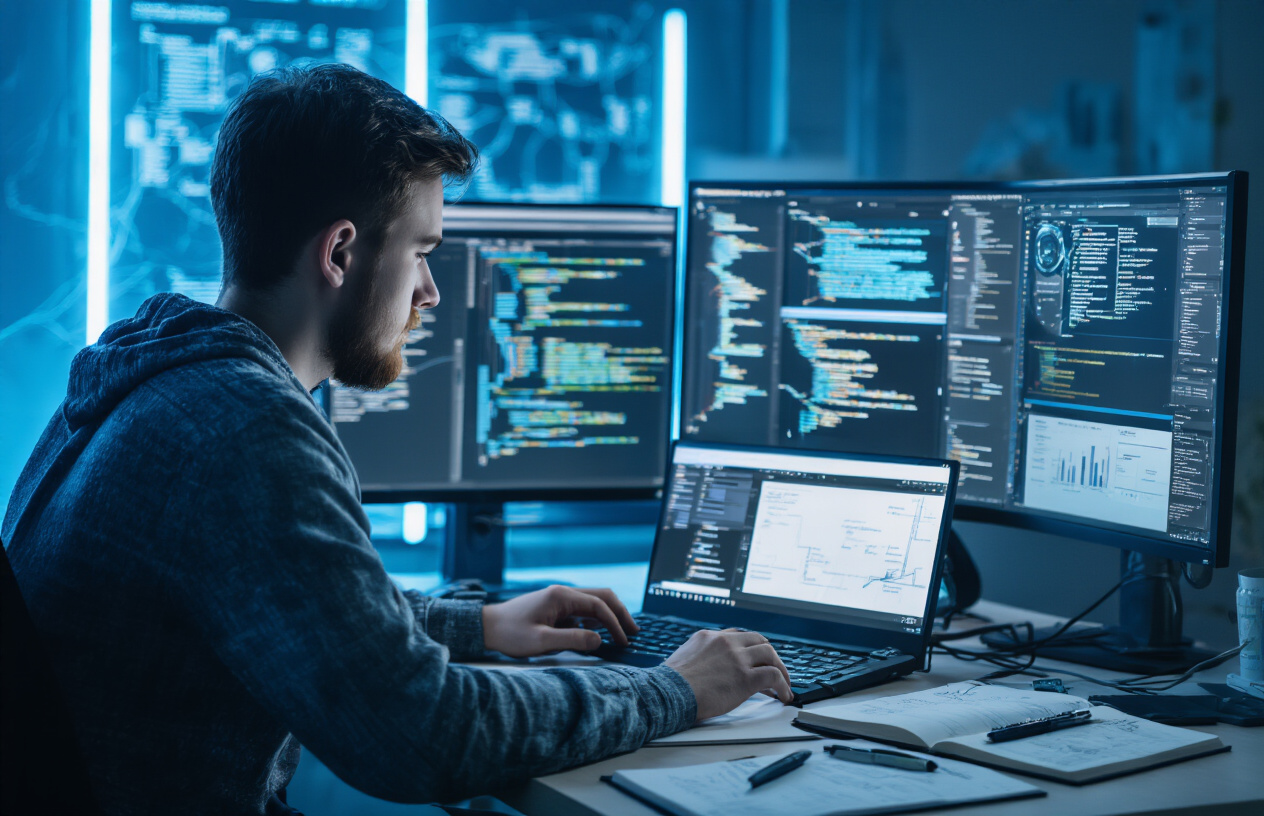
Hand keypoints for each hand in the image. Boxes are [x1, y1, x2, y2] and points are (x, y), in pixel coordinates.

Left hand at [481, 585, 638, 657]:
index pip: (599, 605)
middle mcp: (563, 593)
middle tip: (633, 632)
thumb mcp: (541, 641)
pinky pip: (582, 612)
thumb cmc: (510, 634)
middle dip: (620, 613)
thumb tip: (599, 640)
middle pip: (601, 597)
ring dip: (609, 616)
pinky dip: (596, 621)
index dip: (615, 623)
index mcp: (561, 596)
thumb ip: (572, 640)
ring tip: (622, 634)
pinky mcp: (555, 609)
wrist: (486, 627)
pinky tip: (600, 634)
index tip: (624, 641)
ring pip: (593, 603)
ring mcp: (559, 600)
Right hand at [664, 629, 792, 720]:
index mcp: (709, 637)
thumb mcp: (682, 658)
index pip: (738, 635)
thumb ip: (698, 657)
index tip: (754, 657)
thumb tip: (702, 669)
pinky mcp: (746, 678)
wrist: (668, 693)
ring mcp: (737, 659)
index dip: (750, 647)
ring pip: (770, 654)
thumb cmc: (670, 684)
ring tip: (784, 683)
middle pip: (758, 640)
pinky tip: (784, 695)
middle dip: (769, 655)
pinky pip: (774, 676)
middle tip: (774, 667)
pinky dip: (783, 685)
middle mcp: (725, 643)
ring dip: (781, 669)